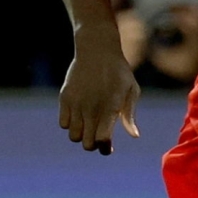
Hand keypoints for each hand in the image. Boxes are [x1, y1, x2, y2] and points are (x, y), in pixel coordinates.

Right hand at [59, 33, 140, 154]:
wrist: (96, 49)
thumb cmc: (118, 71)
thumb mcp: (131, 90)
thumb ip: (129, 115)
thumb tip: (134, 136)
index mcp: (110, 107)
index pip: (102, 139)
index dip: (104, 148)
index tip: (108, 147)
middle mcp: (91, 107)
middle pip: (87, 143)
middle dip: (94, 145)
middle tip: (99, 137)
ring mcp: (76, 103)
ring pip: (73, 136)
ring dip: (81, 135)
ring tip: (89, 126)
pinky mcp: (65, 98)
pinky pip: (63, 124)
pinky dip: (70, 125)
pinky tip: (79, 117)